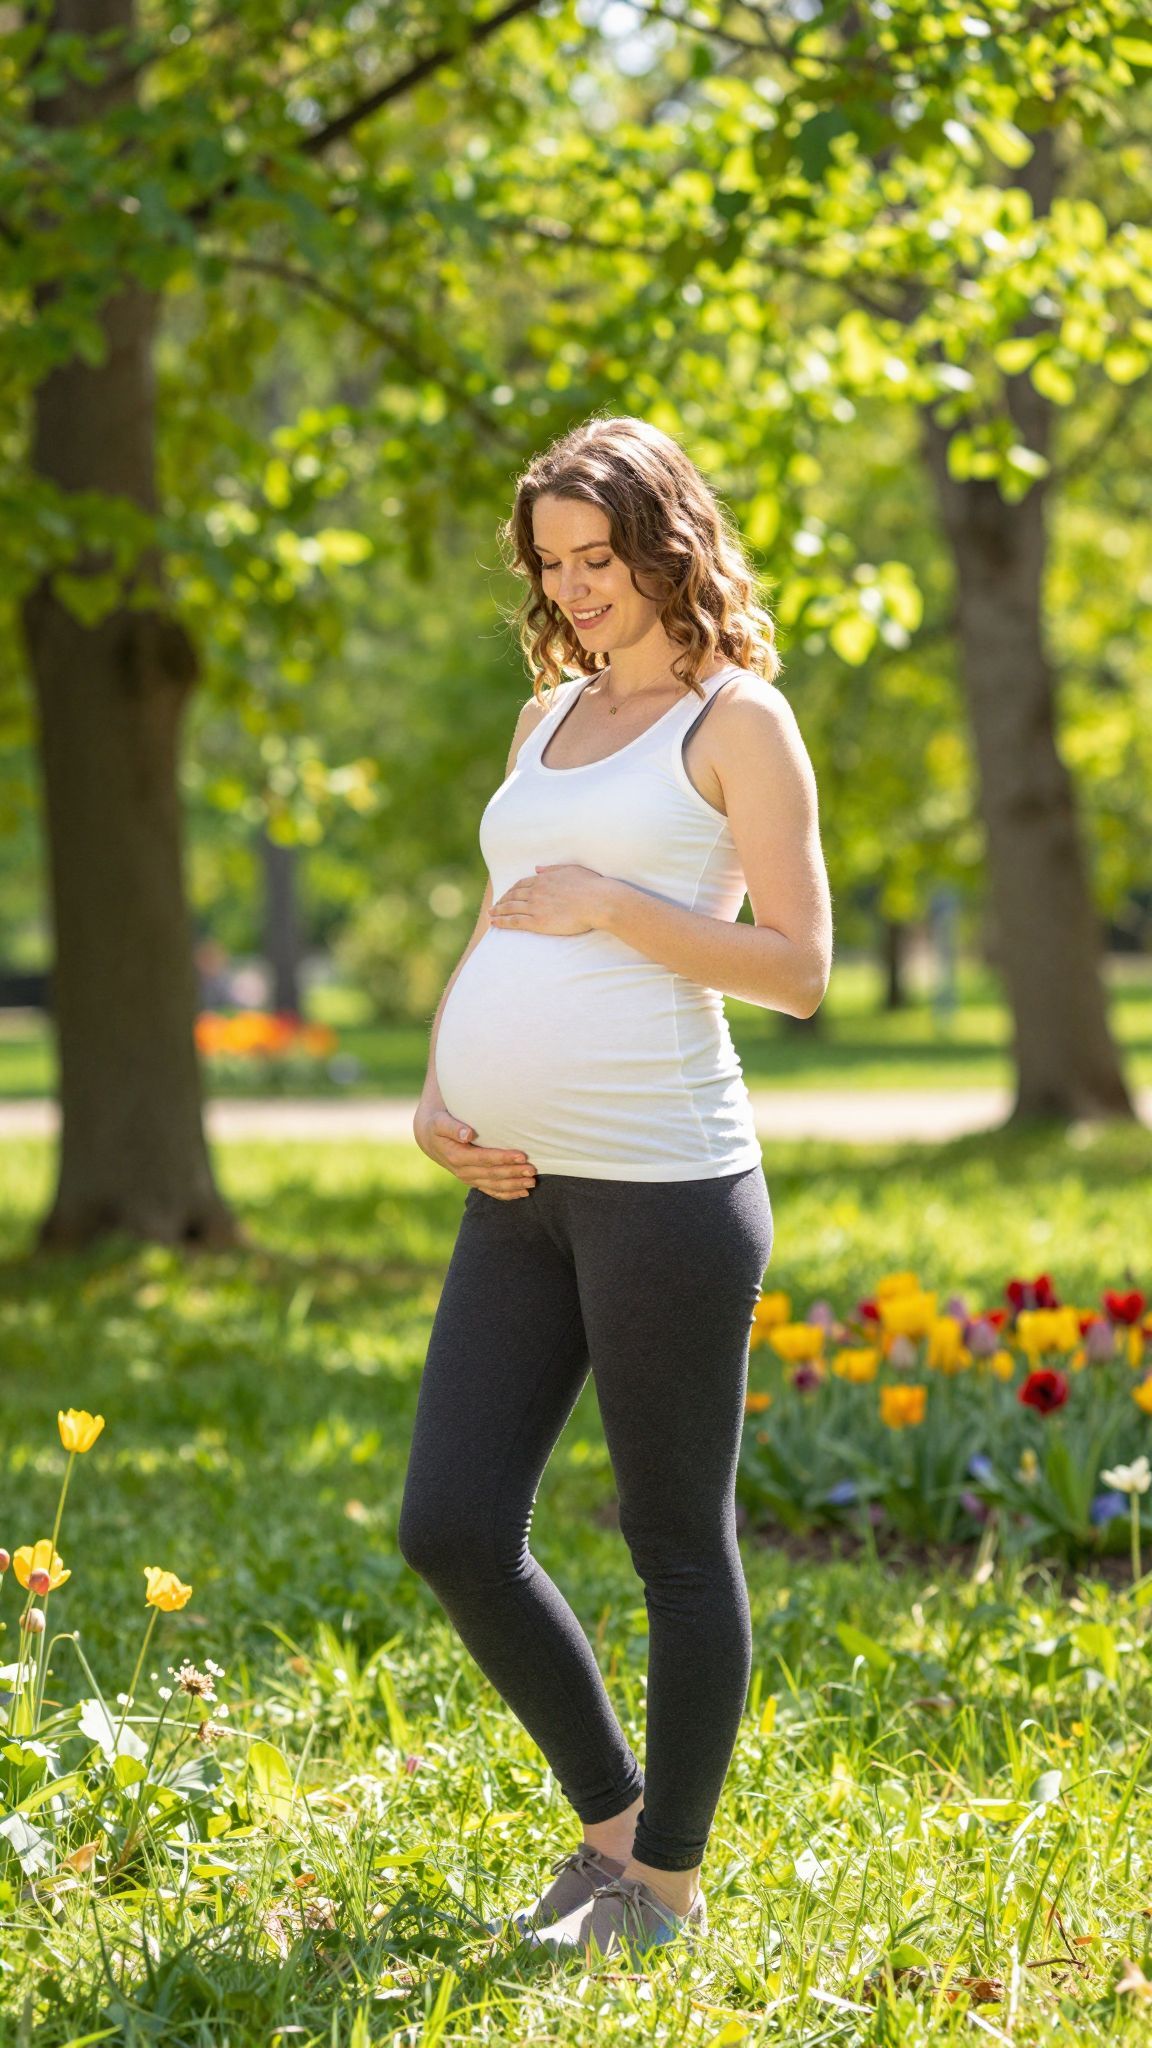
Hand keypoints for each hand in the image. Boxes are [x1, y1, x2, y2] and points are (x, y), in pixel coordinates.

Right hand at [413, 1103, 537, 1198]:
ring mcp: (469, 1178)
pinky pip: (491, 1191)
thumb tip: (467, 1134)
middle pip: (492, 1174)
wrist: (430, 1138)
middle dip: (513, 1173)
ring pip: (494, 1185)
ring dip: (514, 1185)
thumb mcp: (440, 1122)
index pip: (484, 1159)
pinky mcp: (474, 1181)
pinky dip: (508, 1194)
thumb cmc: (438, 1124)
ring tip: (532, 1182)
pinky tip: (523, 1193)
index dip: (503, 1158)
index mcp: (456, 1156)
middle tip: (532, 1170)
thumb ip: (453, 1127)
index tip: (521, 1155)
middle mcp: (463, 1171)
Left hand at [488, 863, 615, 936]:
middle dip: (502, 900)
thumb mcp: (571, 870)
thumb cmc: (590, 886)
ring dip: (498, 911)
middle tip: (495, 905)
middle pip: (513, 895)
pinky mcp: (537, 922)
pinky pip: (514, 921)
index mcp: (544, 879)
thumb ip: (552, 869)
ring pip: (510, 908)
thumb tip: (537, 869)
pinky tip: (494, 923)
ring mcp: (535, 907)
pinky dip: (502, 921)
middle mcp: (536, 891)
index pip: (522, 884)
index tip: (507, 894)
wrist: (597, 901)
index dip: (512, 890)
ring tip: (491, 914)